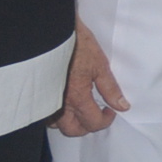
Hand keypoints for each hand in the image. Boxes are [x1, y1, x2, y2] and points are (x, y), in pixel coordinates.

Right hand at [56, 20, 128, 136]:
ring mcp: (45, 100)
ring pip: (56, 124)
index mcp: (77, 98)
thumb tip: (122, 106)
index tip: (111, 111)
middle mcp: (59, 104)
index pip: (92, 123)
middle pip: (72, 130)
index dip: (105, 121)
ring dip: (69, 122)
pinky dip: (56, 114)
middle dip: (87, 127)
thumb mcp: (99, 64)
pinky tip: (64, 104)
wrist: (54, 31)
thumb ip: (110, 88)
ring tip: (80, 109)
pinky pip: (45, 114)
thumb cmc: (77, 44)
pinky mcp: (38, 93)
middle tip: (97, 114)